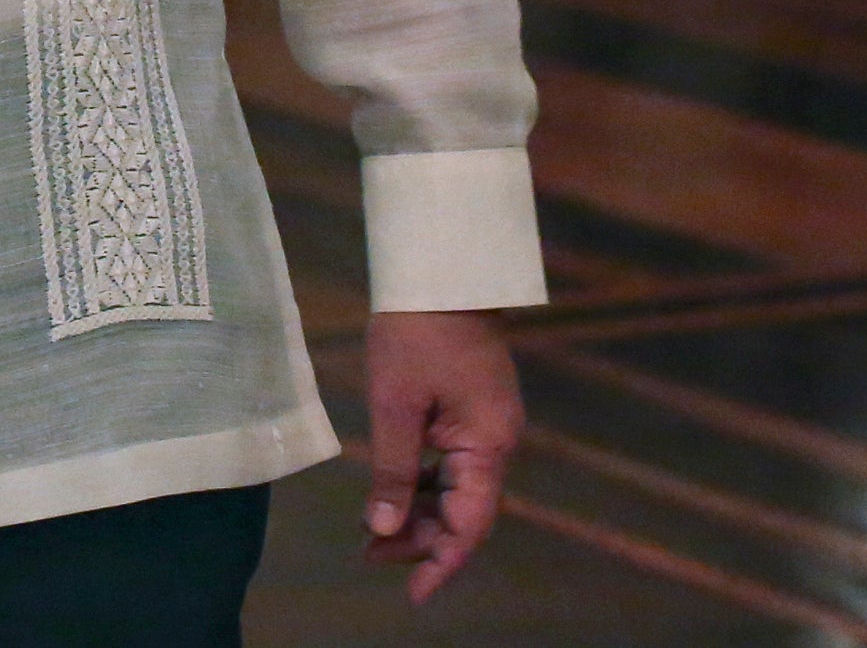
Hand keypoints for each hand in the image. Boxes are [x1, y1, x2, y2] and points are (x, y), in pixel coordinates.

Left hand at [363, 308, 521, 603]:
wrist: (438, 272)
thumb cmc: (414, 332)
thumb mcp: (394, 404)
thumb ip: (392, 470)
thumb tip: (382, 529)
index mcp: (489, 446)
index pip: (470, 524)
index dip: (441, 562)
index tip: (413, 594)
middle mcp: (497, 443)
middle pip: (463, 510)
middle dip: (420, 539)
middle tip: (369, 557)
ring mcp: (486, 427)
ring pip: (455, 489)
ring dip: (417, 512)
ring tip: (370, 534)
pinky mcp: (471, 411)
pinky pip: (451, 463)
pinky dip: (421, 482)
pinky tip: (390, 494)